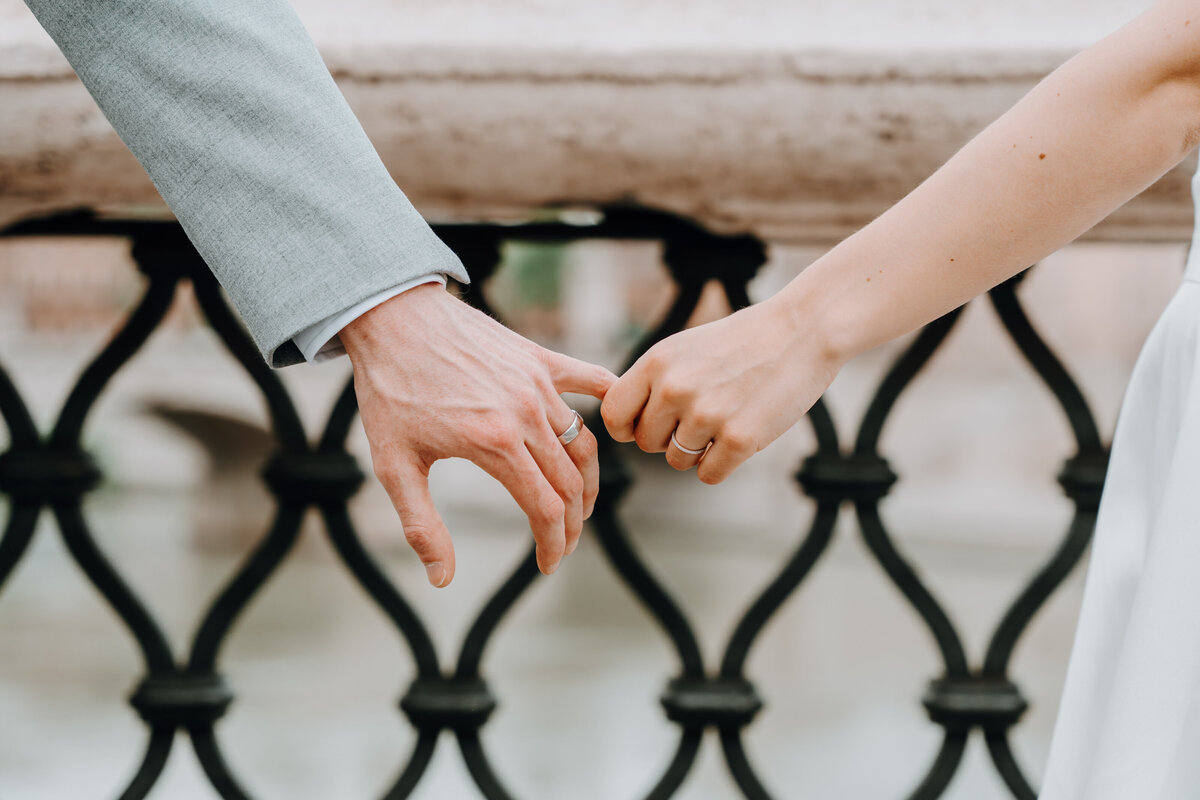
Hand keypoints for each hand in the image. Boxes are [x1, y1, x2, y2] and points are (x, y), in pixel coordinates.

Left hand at [340, 284, 615, 586]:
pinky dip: (608, 403)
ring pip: (583, 443)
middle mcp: (525, 413)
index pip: (545, 509)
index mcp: (494, 444)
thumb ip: (422, 525)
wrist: (392, 317)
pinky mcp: (539, 358)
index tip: (548, 564)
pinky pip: (589, 381)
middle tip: (562, 543)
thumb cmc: (389, 391)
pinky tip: (613, 426)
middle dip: (572, 522)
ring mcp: (536, 383)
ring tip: (578, 504)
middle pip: (570, 483)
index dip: (553, 545)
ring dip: (586, 481)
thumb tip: (442, 578)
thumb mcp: (395, 465)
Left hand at [601, 295, 842, 482]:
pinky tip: (739, 437)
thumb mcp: (685, 348)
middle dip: (668, 438)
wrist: (802, 331)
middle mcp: (675, 389)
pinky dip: (721, 465)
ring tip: (724, 421)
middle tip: (700, 418)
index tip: (644, 426)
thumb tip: (622, 421)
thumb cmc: (743, 341)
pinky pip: (709, 475)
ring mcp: (707, 415)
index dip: (627, 427)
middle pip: (646, 443)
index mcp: (656, 363)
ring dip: (697, 452)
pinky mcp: (740, 439)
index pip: (613, 414)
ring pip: (677, 461)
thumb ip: (652, 381)